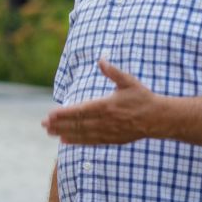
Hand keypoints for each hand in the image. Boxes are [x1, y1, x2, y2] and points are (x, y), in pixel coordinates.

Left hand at [42, 61, 161, 144]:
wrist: (158, 119)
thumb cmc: (142, 98)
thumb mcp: (129, 82)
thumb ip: (113, 72)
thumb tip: (101, 59)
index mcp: (107, 105)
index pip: (81, 111)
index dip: (64, 113)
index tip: (50, 114)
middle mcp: (106, 121)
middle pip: (78, 124)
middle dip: (59, 124)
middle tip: (43, 124)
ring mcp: (108, 132)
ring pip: (82, 134)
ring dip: (64, 133)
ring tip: (50, 132)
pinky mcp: (112, 140)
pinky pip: (91, 141)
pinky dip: (77, 141)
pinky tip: (65, 140)